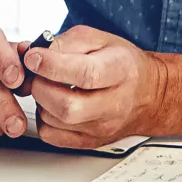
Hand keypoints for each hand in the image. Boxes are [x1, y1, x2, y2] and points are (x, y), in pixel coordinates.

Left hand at [25, 26, 165, 148]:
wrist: (148, 94)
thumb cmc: (122, 63)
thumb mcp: (99, 39)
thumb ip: (67, 42)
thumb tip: (35, 52)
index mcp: (120, 70)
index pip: (85, 74)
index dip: (53, 66)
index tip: (33, 57)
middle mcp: (113, 104)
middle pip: (67, 106)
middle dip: (41, 86)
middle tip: (37, 72)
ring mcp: (101, 127)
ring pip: (55, 122)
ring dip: (41, 101)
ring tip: (48, 86)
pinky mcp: (89, 142)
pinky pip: (52, 136)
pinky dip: (44, 118)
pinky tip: (52, 104)